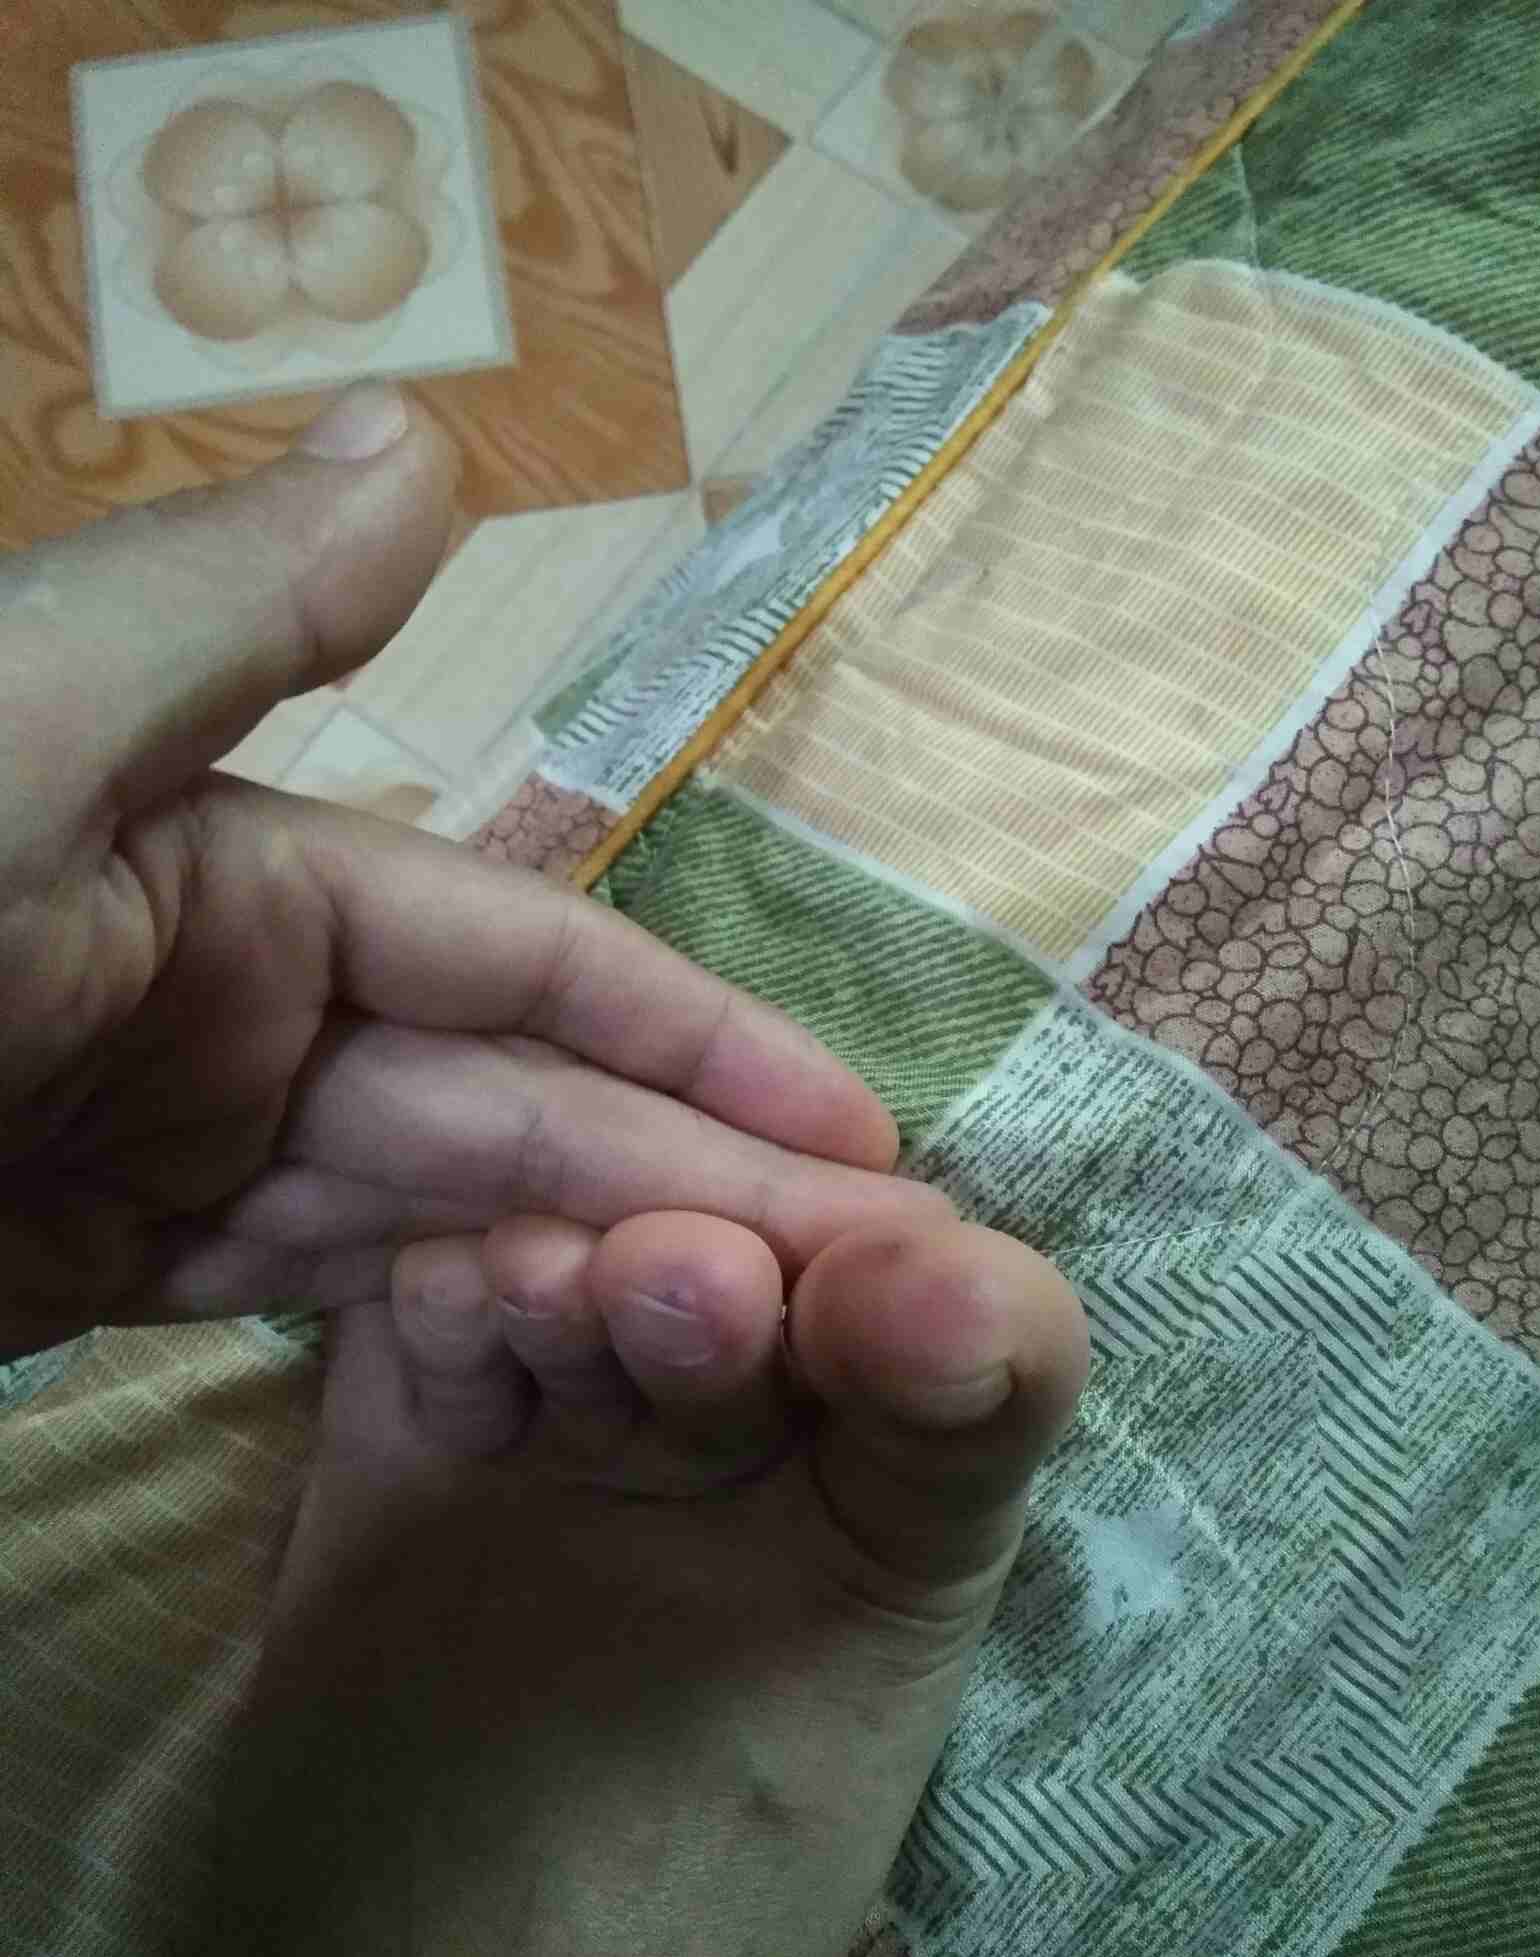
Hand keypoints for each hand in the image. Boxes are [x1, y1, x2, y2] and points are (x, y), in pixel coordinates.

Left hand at [0, 384, 943, 1360]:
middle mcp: (222, 1005)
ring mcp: (161, 1153)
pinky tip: (573, 1367)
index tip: (864, 1135)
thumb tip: (429, 438)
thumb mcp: (3, 747)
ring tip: (767, 1349)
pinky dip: (444, 1329)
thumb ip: (220, 616)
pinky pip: (313, 1303)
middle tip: (882, 1286)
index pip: (521, 962)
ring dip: (594, 1273)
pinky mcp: (91, 1280)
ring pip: (432, 1216)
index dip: (697, 1041)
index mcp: (232, 875)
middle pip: (510, 1107)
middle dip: (693, 1187)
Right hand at [212, 1210, 1087, 1956]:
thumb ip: (942, 1452)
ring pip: (568, 1272)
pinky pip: (427, 1341)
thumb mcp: (867, 1653)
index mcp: (868, 1482)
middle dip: (708, 1254)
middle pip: (724, 1260)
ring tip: (542, 1292)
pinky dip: (441, 1295)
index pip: (908, 1290)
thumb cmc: (679, 1905)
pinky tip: (452, 1303)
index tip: (859, 1287)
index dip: (884, 1257)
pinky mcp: (410, 1467)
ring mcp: (559, 1448)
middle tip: (673, 1286)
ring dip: (564, 1256)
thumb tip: (972, 1269)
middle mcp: (723, 1445)